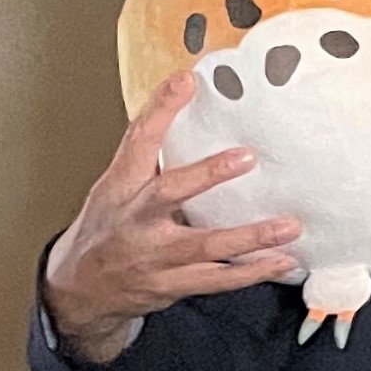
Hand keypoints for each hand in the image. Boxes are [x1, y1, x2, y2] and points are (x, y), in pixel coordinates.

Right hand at [39, 70, 301, 364]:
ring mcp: (153, 256)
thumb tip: (189, 108)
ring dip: (250, 236)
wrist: (80, 289)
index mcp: (120, 188)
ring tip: (289, 225)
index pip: (137, 141)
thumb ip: (149, 158)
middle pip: (169, 192)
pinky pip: (217, 279)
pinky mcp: (171, 284)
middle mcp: (135, 220)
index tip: (185, 81)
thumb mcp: (116, 188)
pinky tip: (283, 260)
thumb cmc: (108, 228)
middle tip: (247, 157)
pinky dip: (252, 271)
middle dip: (207, 174)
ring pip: (204, 244)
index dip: (160, 109)